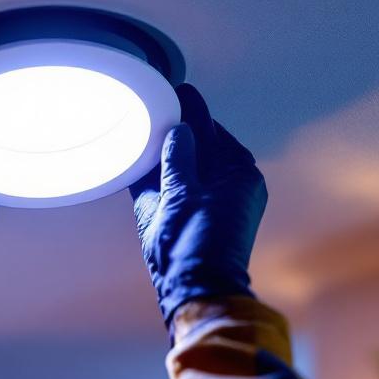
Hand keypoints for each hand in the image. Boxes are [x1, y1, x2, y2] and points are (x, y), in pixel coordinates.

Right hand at [130, 84, 266, 325]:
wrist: (194, 290)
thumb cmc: (194, 244)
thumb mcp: (181, 191)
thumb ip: (178, 154)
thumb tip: (180, 125)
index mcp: (238, 170)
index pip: (209, 126)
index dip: (187, 108)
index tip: (173, 88)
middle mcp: (230, 182)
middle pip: (198, 142)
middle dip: (175, 127)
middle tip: (152, 105)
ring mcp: (211, 199)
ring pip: (185, 162)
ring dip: (165, 149)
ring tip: (143, 128)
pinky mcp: (192, 215)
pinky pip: (176, 182)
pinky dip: (160, 171)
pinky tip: (141, 159)